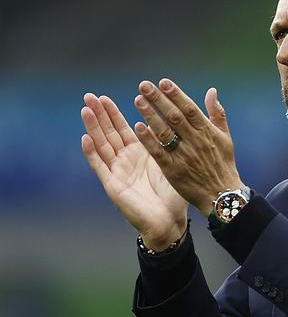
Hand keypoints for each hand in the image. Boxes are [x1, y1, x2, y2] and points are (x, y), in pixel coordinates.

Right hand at [80, 94, 188, 250]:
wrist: (169, 220)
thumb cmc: (174, 194)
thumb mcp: (171, 161)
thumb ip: (166, 141)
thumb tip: (165, 118)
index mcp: (140, 153)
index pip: (123, 129)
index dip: (113, 114)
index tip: (105, 97)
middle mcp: (126, 161)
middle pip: (109, 133)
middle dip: (99, 115)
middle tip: (89, 96)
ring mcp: (117, 172)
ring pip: (102, 145)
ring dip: (93, 128)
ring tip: (85, 110)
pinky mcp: (113, 185)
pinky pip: (101, 166)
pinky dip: (92, 153)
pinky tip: (86, 138)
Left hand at [133, 78, 244, 216]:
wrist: (222, 195)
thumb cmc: (224, 164)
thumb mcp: (225, 137)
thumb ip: (217, 113)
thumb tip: (211, 91)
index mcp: (207, 131)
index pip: (189, 108)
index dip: (176, 94)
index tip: (163, 82)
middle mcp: (195, 141)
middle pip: (174, 116)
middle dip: (159, 100)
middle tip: (144, 86)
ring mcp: (183, 155)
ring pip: (164, 132)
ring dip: (150, 115)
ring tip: (138, 100)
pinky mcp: (173, 170)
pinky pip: (159, 152)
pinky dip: (148, 139)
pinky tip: (138, 127)